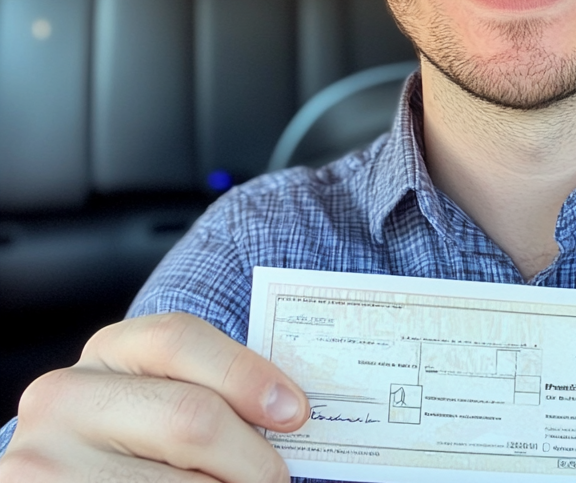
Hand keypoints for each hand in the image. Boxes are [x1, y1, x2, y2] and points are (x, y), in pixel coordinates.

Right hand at [0, 311, 308, 481]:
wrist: (71, 474)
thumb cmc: (142, 434)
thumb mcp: (163, 394)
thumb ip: (210, 391)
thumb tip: (288, 412)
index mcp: (109, 350)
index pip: (180, 340)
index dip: (246, 374)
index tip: (296, 413)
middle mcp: (65, 398)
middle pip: (189, 418)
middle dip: (250, 457)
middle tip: (277, 477)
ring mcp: (46, 463)